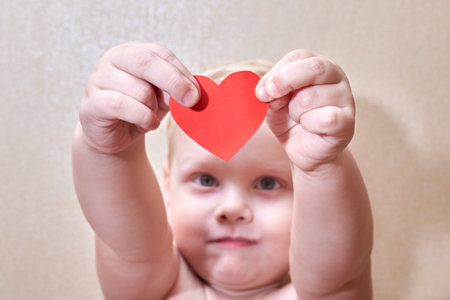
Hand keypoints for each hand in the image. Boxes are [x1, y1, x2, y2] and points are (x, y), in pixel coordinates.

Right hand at [79, 42, 199, 153]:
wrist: (114, 135)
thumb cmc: (140, 110)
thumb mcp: (163, 97)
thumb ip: (176, 90)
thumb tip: (193, 93)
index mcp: (134, 51)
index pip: (161, 54)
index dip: (181, 73)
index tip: (197, 93)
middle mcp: (114, 59)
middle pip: (146, 62)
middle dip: (174, 83)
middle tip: (190, 101)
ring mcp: (99, 79)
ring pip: (138, 89)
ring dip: (154, 108)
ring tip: (152, 116)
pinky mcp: (92, 103)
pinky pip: (122, 106)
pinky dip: (142, 117)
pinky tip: (148, 123)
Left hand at [256, 50, 354, 170]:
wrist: (305, 150)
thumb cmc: (290, 120)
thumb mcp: (273, 101)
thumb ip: (269, 92)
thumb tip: (265, 91)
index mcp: (317, 65)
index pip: (297, 57)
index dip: (276, 74)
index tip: (260, 93)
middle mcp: (335, 76)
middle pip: (313, 68)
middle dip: (285, 82)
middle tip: (272, 99)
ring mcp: (345, 98)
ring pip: (310, 97)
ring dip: (295, 112)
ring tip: (300, 119)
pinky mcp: (347, 122)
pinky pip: (324, 118)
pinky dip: (309, 125)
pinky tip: (310, 128)